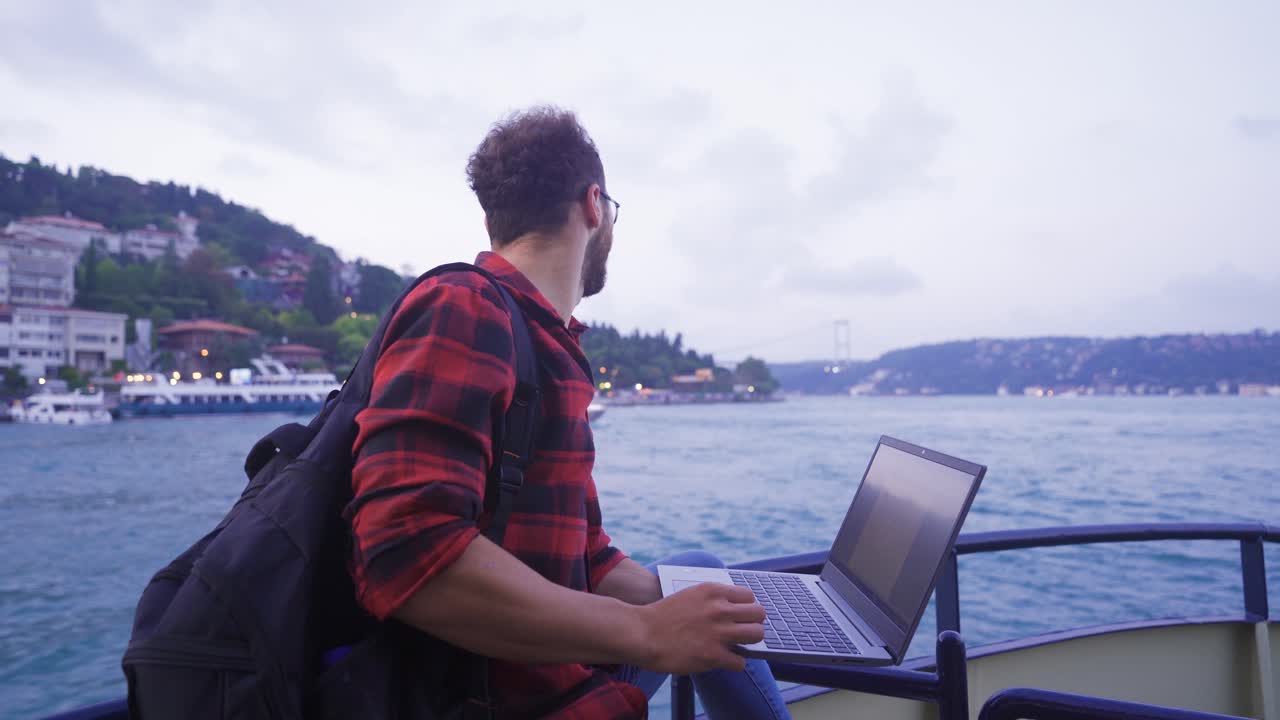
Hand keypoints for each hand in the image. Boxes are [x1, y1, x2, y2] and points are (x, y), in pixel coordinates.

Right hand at [635, 582, 765, 672]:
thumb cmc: (662, 615)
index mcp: (713, 591)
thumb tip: (732, 608)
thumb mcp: (690, 595)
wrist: (642, 633)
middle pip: (759, 614)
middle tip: (743, 631)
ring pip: (756, 635)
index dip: (745, 608)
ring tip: (738, 646)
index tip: (739, 616)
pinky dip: (734, 663)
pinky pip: (741, 662)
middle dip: (753, 623)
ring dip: (749, 642)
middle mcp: (719, 609)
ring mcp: (718, 632)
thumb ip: (712, 598)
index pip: (749, 596)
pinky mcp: (713, 655)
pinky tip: (724, 661)